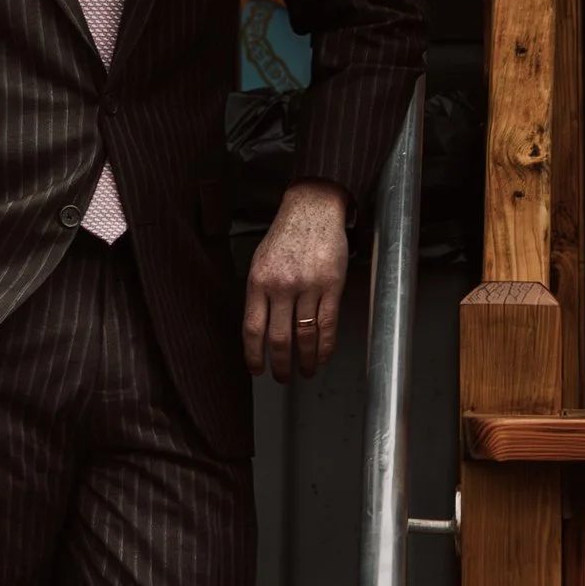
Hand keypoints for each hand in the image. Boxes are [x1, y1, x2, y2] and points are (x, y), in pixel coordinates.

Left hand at [243, 180, 348, 381]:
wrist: (312, 209)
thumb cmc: (286, 235)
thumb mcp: (261, 262)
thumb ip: (259, 294)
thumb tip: (260, 329)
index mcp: (259, 281)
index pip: (253, 328)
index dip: (254, 355)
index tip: (257, 370)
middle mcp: (281, 286)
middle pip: (279, 338)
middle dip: (280, 364)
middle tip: (282, 377)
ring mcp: (307, 287)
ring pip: (305, 335)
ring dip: (305, 360)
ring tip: (306, 371)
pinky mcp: (331, 285)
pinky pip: (327, 324)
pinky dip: (325, 346)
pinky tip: (323, 356)